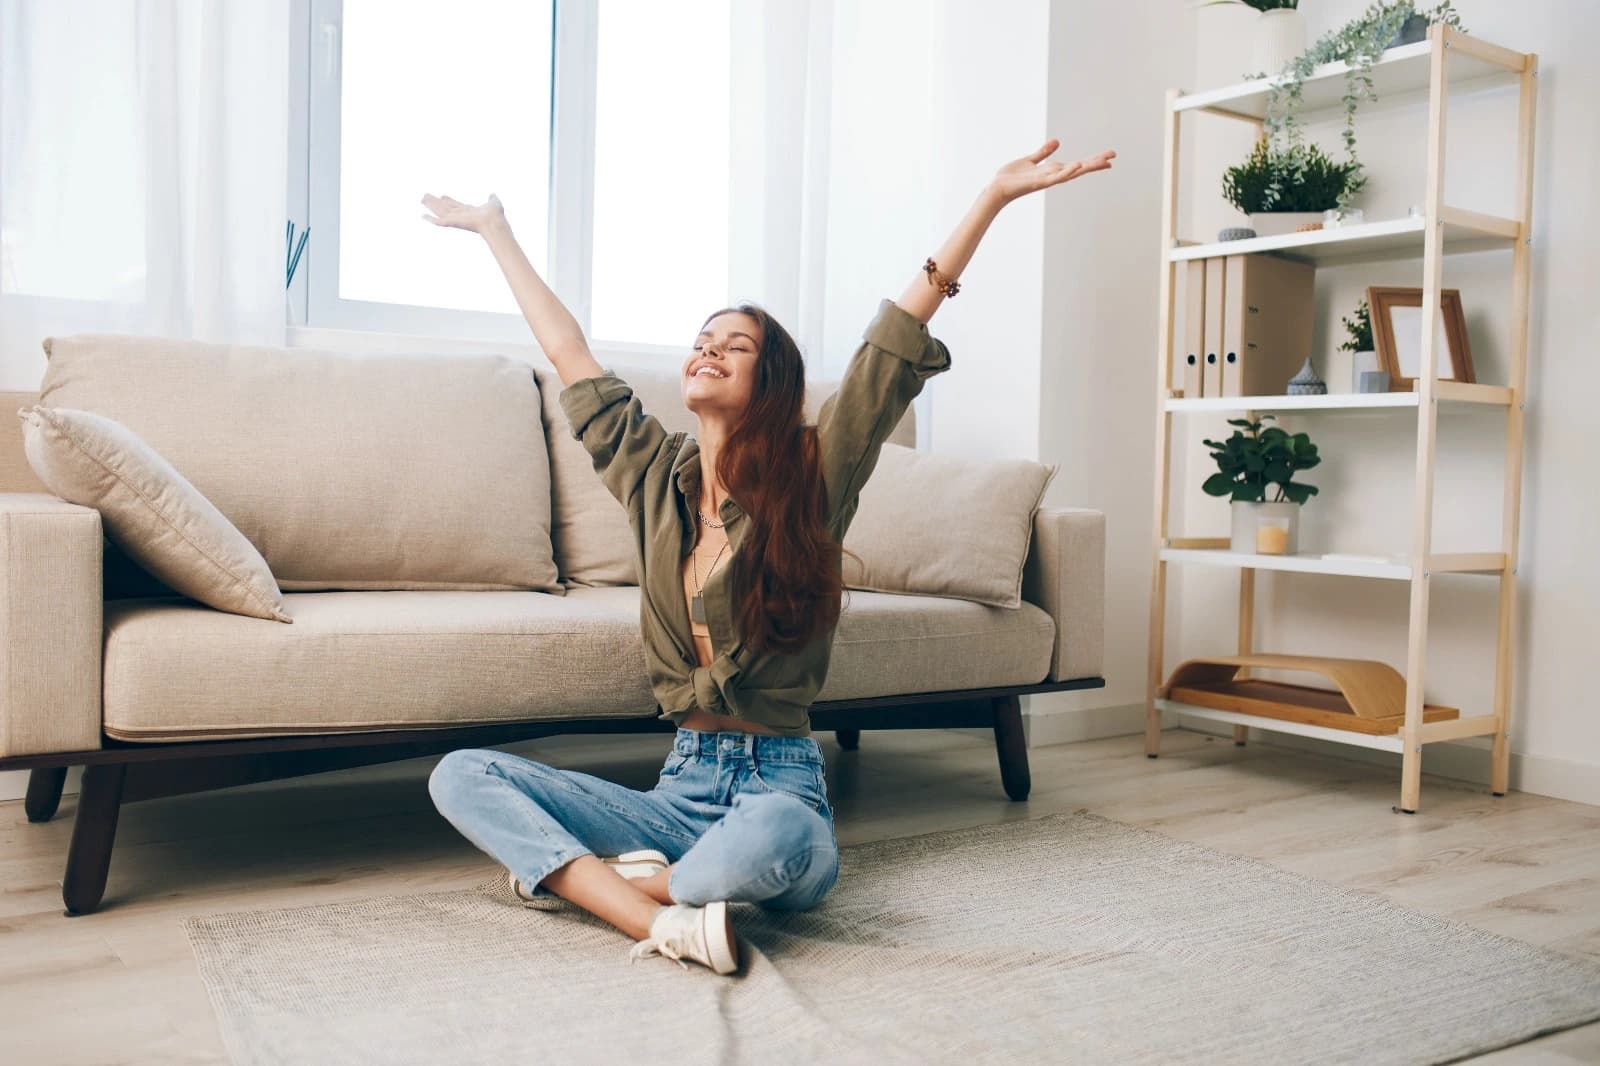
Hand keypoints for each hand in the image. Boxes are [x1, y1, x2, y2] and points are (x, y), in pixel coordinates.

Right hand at [420, 192, 506, 234]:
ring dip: (431, 204)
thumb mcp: (494, 203)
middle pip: (445, 207)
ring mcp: (456, 219)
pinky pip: (438, 221)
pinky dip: (430, 219)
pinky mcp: (452, 222)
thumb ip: (492, 199)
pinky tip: (422, 216)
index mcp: (469, 211)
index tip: (443, 196)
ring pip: (440, 211)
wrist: (493, 221)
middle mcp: (460, 215)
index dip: (449, 200)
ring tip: (422, 198)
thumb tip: (492, 194)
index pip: (456, 205)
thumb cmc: (495, 215)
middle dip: (436, 202)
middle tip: (426, 195)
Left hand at [987, 139, 1115, 205]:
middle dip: (1096, 163)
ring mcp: (1047, 180)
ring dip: (1086, 167)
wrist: (997, 188)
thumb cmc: (1012, 177)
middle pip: (1079, 168)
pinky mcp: (1038, 182)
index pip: (1077, 164)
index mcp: (1052, 170)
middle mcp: (1053, 176)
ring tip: (1102, 160)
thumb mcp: (1030, 160)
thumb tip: (1057, 141)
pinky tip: (1077, 165)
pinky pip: (1055, 178)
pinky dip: (1066, 172)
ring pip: (1071, 173)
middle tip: (1113, 157)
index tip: (1109, 157)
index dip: (1092, 161)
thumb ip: (1043, 152)